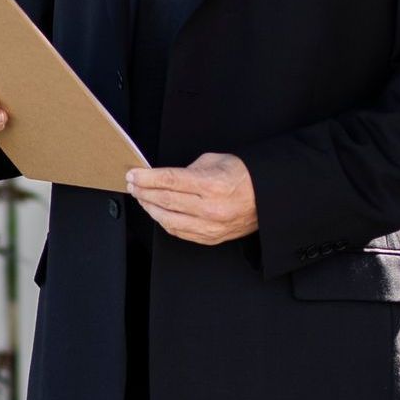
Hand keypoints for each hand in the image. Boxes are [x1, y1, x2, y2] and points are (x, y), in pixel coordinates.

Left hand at [126, 153, 257, 245]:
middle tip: (132, 184)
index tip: (133, 174)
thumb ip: (188, 169)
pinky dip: (164, 222)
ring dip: (150, 208)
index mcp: (211, 185)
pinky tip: (157, 212)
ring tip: (141, 198)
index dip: (146, 178)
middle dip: (143, 191)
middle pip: (165, 200)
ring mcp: (210, 226)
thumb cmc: (244, 176)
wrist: (267, 198)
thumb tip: (166, 177)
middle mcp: (210, 208)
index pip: (169, 181)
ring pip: (168, 220)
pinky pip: (179, 232)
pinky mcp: (211, 238)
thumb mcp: (215, 161)